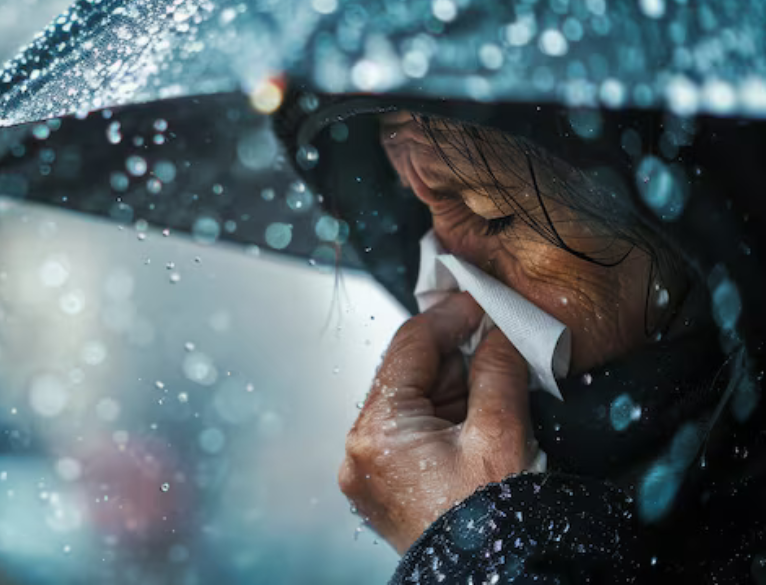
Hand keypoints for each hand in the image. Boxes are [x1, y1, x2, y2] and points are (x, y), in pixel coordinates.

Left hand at [338, 292, 536, 552]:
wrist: (494, 580)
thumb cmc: (493, 522)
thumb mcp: (501, 433)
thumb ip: (496, 371)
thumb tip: (496, 333)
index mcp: (378, 433)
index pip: (408, 348)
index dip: (447, 318)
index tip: (476, 303)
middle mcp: (359, 451)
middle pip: (405, 375)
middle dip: (453, 356)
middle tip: (495, 341)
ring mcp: (366, 472)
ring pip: (408, 403)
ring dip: (450, 388)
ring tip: (494, 386)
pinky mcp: (382, 488)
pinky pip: (408, 433)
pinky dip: (441, 417)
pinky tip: (475, 416)